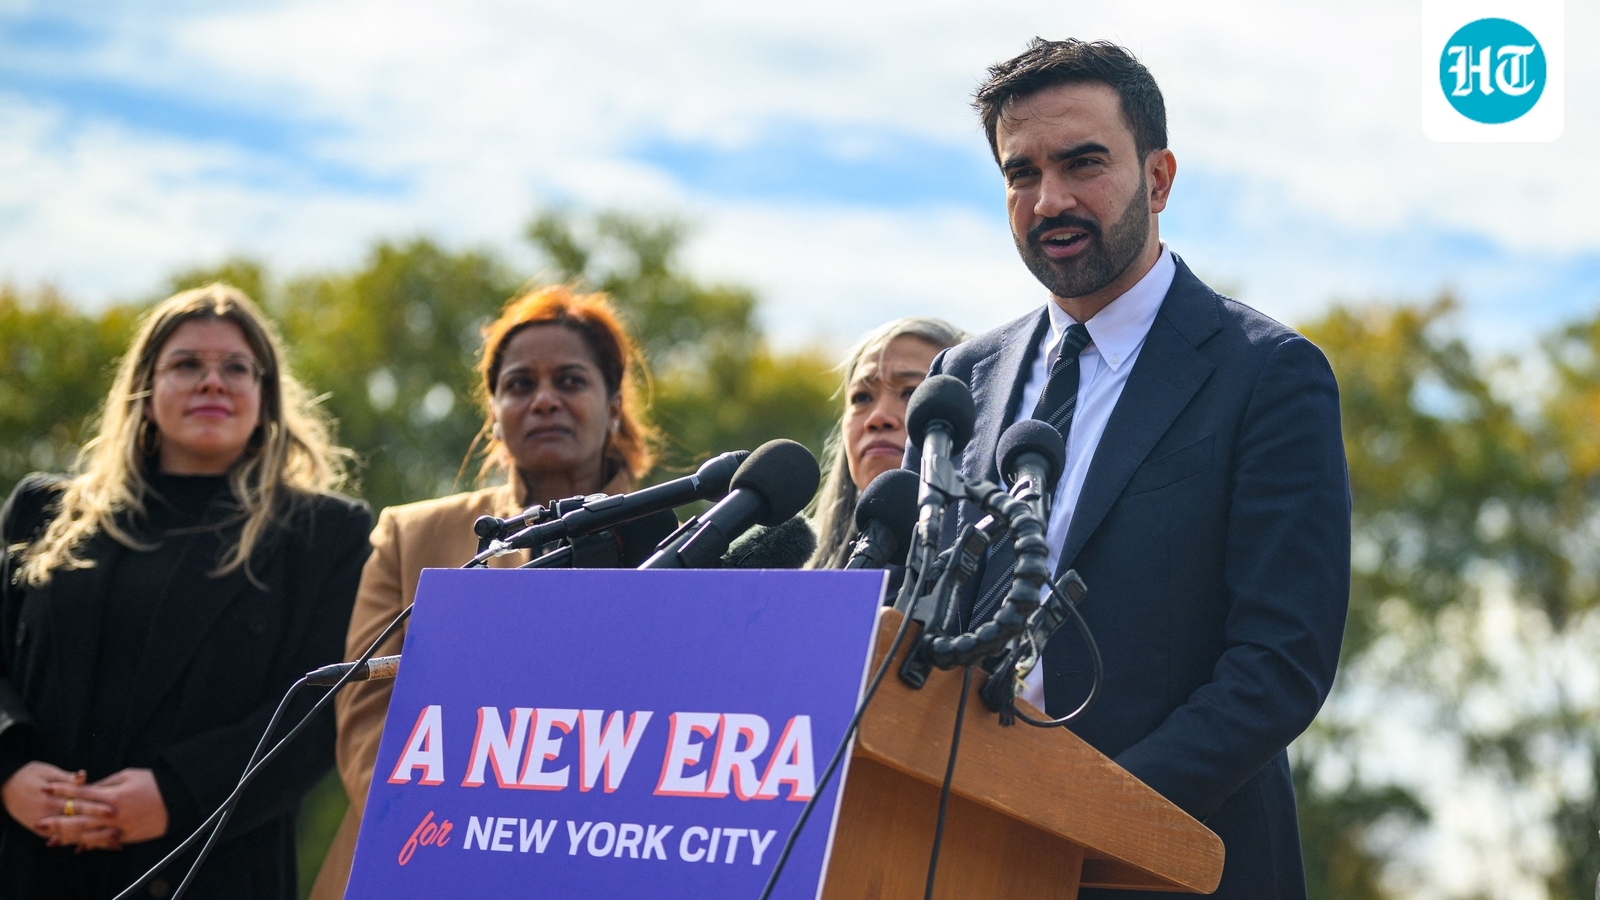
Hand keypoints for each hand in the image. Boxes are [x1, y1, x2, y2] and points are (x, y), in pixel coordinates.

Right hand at [4, 762, 115, 844]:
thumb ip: (66, 778)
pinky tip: (93, 846)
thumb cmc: (28, 774)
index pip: (77, 805)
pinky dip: (78, 842)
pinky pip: (62, 839)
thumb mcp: (47, 772)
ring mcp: (42, 826)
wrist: (4, 786)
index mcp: (50, 799)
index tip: (113, 811)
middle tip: (119, 832)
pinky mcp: (40, 831)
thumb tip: (83, 776)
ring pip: (71, 836)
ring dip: (92, 840)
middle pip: (76, 824)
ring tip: (113, 844)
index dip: (95, 808)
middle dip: (98, 829)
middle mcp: (46, 815)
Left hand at [43, 768, 167, 844]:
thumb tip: (87, 789)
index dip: (61, 790)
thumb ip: (105, 784)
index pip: (80, 793)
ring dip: (68, 837)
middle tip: (38, 823)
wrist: (178, 800)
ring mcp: (119, 827)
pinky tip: (77, 847)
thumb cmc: (154, 782)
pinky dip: (90, 845)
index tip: (46, 788)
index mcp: (112, 795)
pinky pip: (104, 842)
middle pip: (79, 818)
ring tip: (52, 839)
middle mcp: (112, 814)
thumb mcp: (129, 775)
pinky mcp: (126, 836)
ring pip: (88, 835)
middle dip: (57, 821)